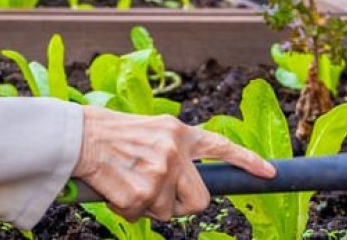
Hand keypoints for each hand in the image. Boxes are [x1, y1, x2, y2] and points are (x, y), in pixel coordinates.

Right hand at [72, 106, 273, 221]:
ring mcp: (159, 174)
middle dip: (182, 205)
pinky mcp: (141, 194)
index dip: (247, 161)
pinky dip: (127, 210)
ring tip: (127, 183)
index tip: (270, 173)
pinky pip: (142, 216)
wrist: (77, 136)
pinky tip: (114, 189)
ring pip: (168, 212)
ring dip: (149, 206)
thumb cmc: (109, 133)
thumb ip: (172, 149)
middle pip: (200, 200)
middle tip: (159, 195)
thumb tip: (185, 182)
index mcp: (179, 132)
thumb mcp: (150, 130)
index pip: (221, 148)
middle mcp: (175, 152)